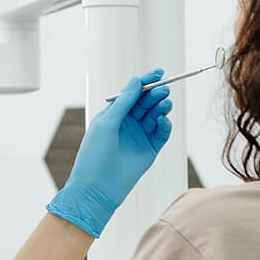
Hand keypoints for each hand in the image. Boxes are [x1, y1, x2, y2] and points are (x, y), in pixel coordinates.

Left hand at [48, 70, 173, 237]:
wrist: (97, 187)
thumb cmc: (94, 154)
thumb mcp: (107, 123)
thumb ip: (123, 102)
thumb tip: (135, 81)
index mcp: (114, 114)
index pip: (133, 93)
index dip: (145, 81)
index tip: (159, 72)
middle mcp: (127, 123)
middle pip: (146, 102)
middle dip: (155, 94)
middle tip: (163, 89)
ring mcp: (139, 136)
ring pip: (155, 116)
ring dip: (161, 108)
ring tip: (165, 103)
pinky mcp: (150, 150)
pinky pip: (162, 133)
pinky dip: (165, 125)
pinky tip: (164, 121)